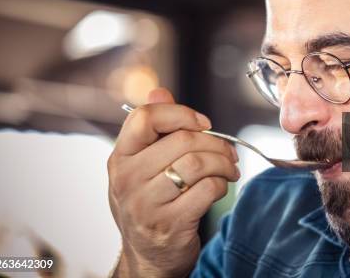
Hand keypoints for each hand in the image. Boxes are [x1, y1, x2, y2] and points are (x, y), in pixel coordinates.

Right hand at [108, 88, 239, 276]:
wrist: (147, 257)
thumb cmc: (150, 202)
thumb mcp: (141, 165)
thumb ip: (152, 128)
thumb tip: (160, 92)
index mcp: (120, 157)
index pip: (144, 117)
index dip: (181, 113)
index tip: (203, 124)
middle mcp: (127, 179)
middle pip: (183, 140)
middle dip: (216, 141)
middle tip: (228, 150)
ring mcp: (146, 203)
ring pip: (198, 163)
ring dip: (224, 163)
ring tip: (229, 168)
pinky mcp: (169, 224)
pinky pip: (207, 190)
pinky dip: (222, 185)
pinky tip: (220, 187)